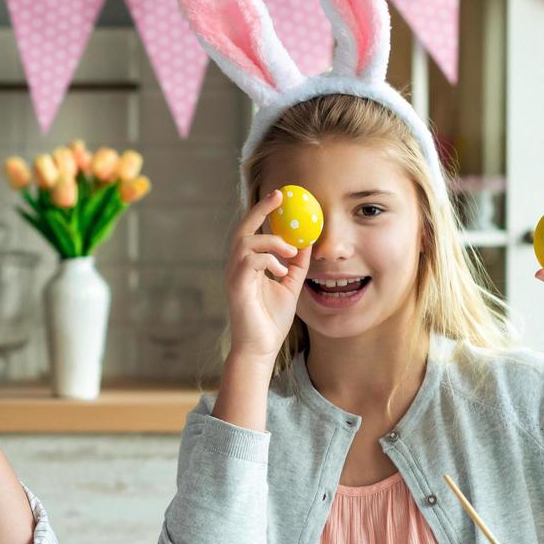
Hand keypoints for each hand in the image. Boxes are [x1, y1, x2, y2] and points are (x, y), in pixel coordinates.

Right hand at [224, 190, 311, 365]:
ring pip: (246, 242)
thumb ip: (297, 264)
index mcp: (248, 264)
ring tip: (290, 252)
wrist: (260, 347)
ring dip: (271, 241)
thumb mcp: (290, 285)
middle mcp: (237, 266)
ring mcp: (234, 275)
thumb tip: (309, 241)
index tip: (280, 195)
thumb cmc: (271, 319)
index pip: (253, 231)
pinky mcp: (236, 286)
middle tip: (279, 196)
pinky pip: (250, 261)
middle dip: (260, 209)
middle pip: (243, 228)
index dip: (263, 211)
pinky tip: (281, 272)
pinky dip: (269, 261)